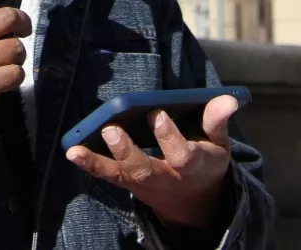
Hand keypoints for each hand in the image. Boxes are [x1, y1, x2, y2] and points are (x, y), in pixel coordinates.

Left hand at [65, 94, 238, 228]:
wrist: (194, 202)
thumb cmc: (204, 161)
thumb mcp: (217, 144)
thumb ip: (217, 121)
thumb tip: (228, 98)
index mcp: (192, 165)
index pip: (181, 155)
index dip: (168, 135)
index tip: (156, 113)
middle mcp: (166, 177)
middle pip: (146, 169)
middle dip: (128, 150)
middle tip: (111, 128)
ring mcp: (145, 183)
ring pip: (122, 175)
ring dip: (99, 162)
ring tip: (77, 148)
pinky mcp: (129, 183)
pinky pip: (109, 176)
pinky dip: (91, 165)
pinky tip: (72, 152)